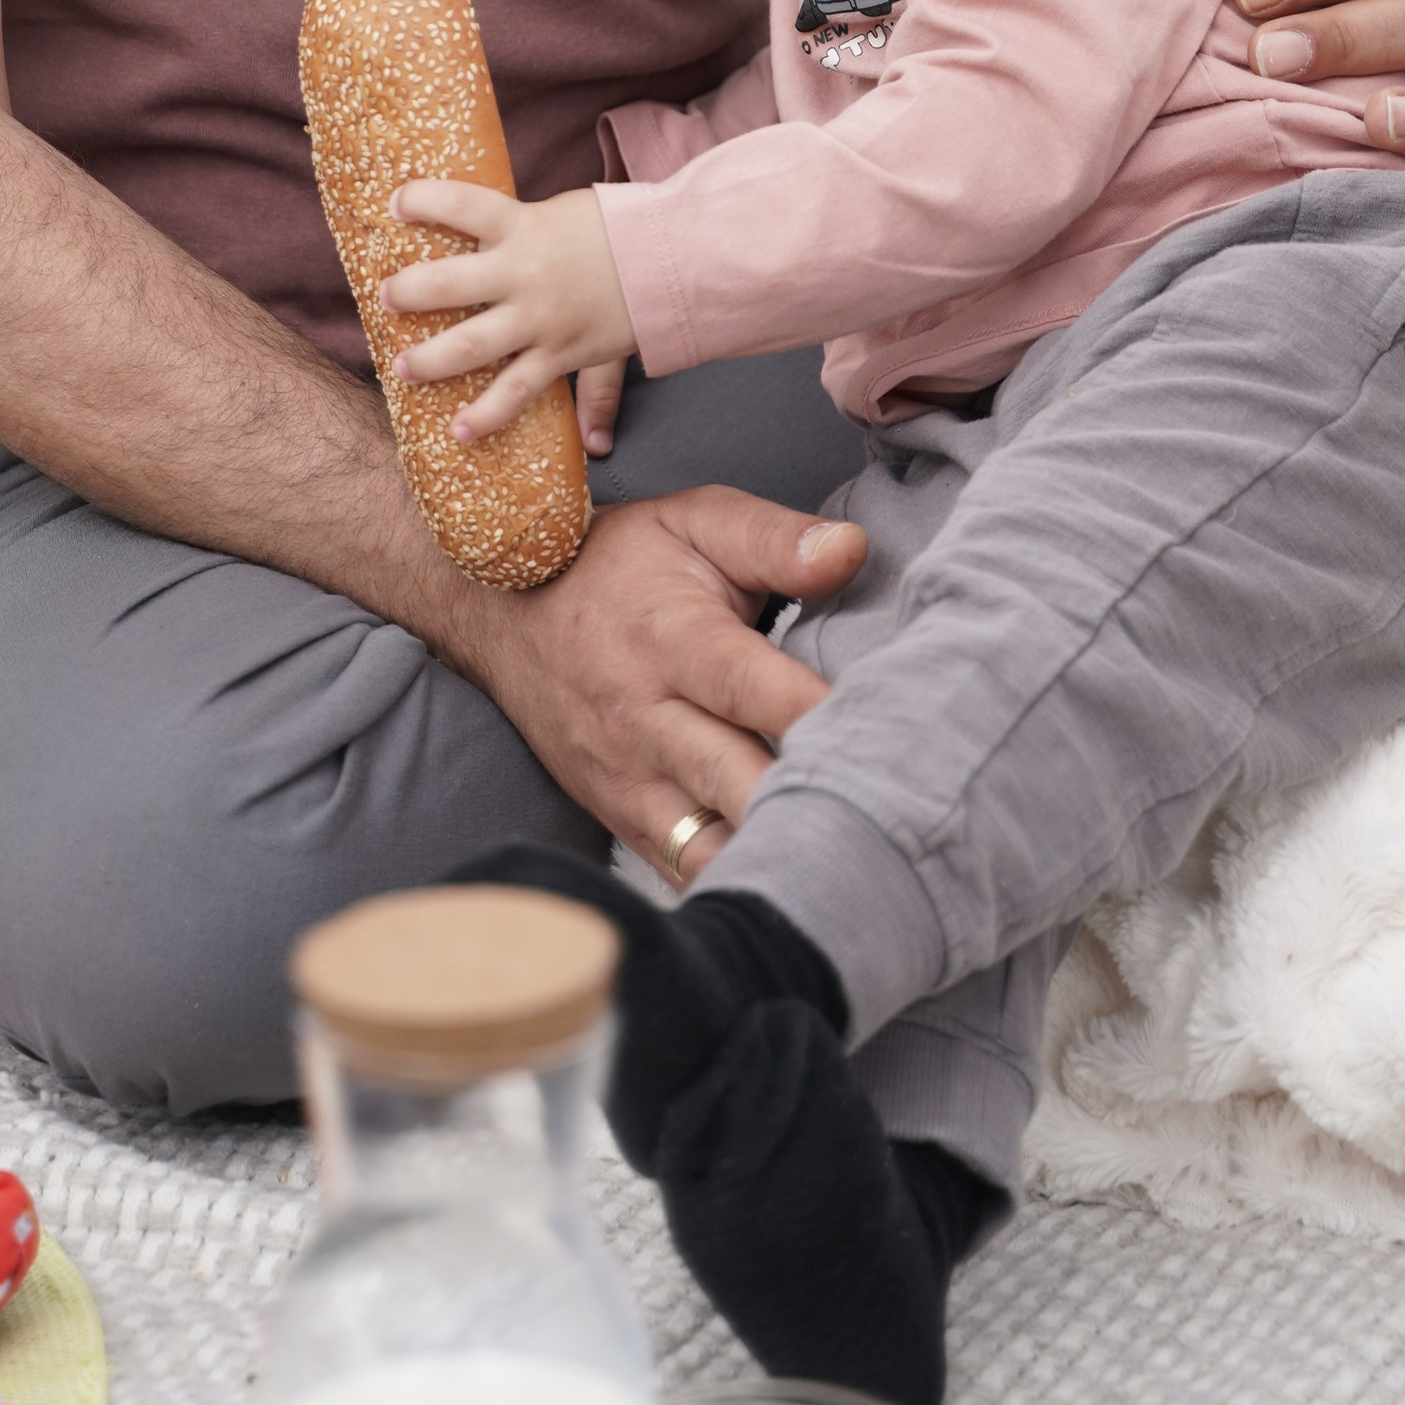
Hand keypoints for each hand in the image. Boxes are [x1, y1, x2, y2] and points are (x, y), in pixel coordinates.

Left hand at [383, 180, 635, 439]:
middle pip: (448, 283)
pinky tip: (460, 432)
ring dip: (431, 361)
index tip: (395, 202)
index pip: (460, 204)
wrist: (677, 257)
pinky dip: (490, 415)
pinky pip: (517, 391)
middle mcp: (524, 273)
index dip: (422, 199)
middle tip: (386, 297)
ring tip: (402, 369)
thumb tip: (486, 240)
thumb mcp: (564, 214)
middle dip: (409, 292)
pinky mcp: (560, 353)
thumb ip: (521, 230)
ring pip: (471, 346)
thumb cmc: (618, 230)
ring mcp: (540, 318)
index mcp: (523, 226)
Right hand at [449, 488, 866, 877]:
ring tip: (864, 863)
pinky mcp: (620, 819)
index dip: (821, 717)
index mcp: (672, 639)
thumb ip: (775, 538)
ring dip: (783, 856)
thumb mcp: (692, 521)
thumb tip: (853, 550)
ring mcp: (629, 780)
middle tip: (901, 817)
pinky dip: (743, 880)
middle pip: (740, 784)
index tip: (895, 738)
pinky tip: (804, 883)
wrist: (503, 613)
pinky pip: (688, 872)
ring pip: (714, 846)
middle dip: (818, 804)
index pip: (753, 689)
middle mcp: (646, 720)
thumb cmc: (615, 562)